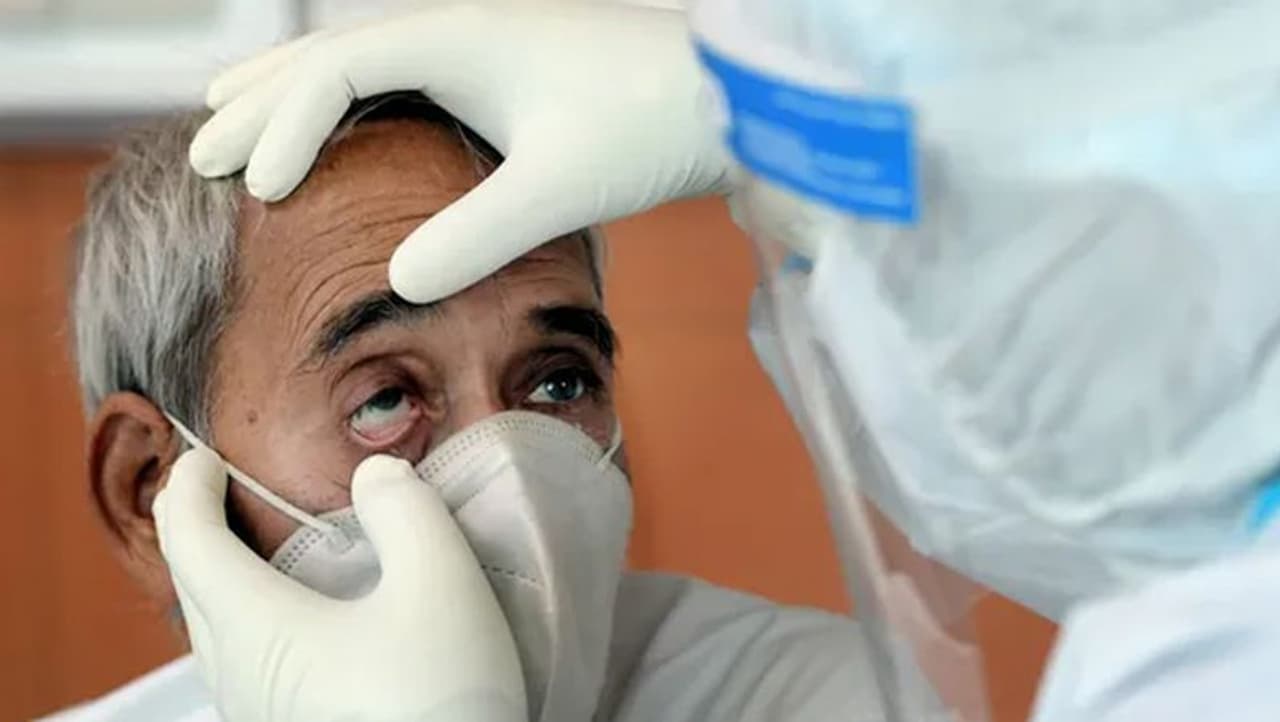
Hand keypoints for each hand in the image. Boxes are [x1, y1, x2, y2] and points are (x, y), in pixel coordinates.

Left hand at [153, 448, 526, 721]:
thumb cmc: (436, 699)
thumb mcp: (442, 585)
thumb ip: (408, 511)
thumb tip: (377, 476)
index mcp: (253, 624)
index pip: (187, 539)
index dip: (187, 488)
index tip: (204, 455)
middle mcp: (236, 674)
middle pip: (191, 588)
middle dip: (199, 532)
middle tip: (227, 494)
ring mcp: (256, 716)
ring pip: (217, 636)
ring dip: (226, 583)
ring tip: (264, 556)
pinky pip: (246, 668)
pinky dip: (253, 625)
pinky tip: (304, 630)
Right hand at [189, 1, 729, 302]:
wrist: (731, 89)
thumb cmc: (652, 122)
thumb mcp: (559, 187)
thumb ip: (475, 235)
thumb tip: (396, 283)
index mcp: (455, 36)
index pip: (334, 72)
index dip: (284, 129)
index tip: (259, 193)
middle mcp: (458, 28)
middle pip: (330, 55)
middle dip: (262, 102)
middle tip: (199, 152)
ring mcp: (483, 46)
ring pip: (363, 59)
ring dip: (297, 92)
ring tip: (234, 114)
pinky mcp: (508, 73)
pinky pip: (405, 78)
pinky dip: (356, 102)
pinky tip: (350, 129)